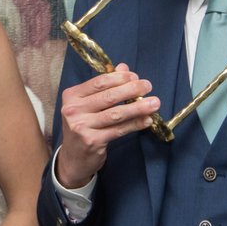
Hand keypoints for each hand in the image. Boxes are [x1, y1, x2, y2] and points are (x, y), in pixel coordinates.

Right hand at [55, 63, 159, 187]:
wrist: (72, 158)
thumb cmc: (83, 127)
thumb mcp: (88, 104)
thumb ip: (104, 86)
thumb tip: (124, 67)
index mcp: (72, 96)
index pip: (99, 82)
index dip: (119, 78)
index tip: (135, 77)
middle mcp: (73, 110)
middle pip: (108, 96)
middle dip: (131, 90)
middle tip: (148, 86)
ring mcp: (82, 127)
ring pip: (116, 114)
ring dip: (138, 107)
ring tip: (154, 103)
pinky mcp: (92, 141)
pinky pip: (119, 130)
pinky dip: (135, 124)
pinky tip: (147, 120)